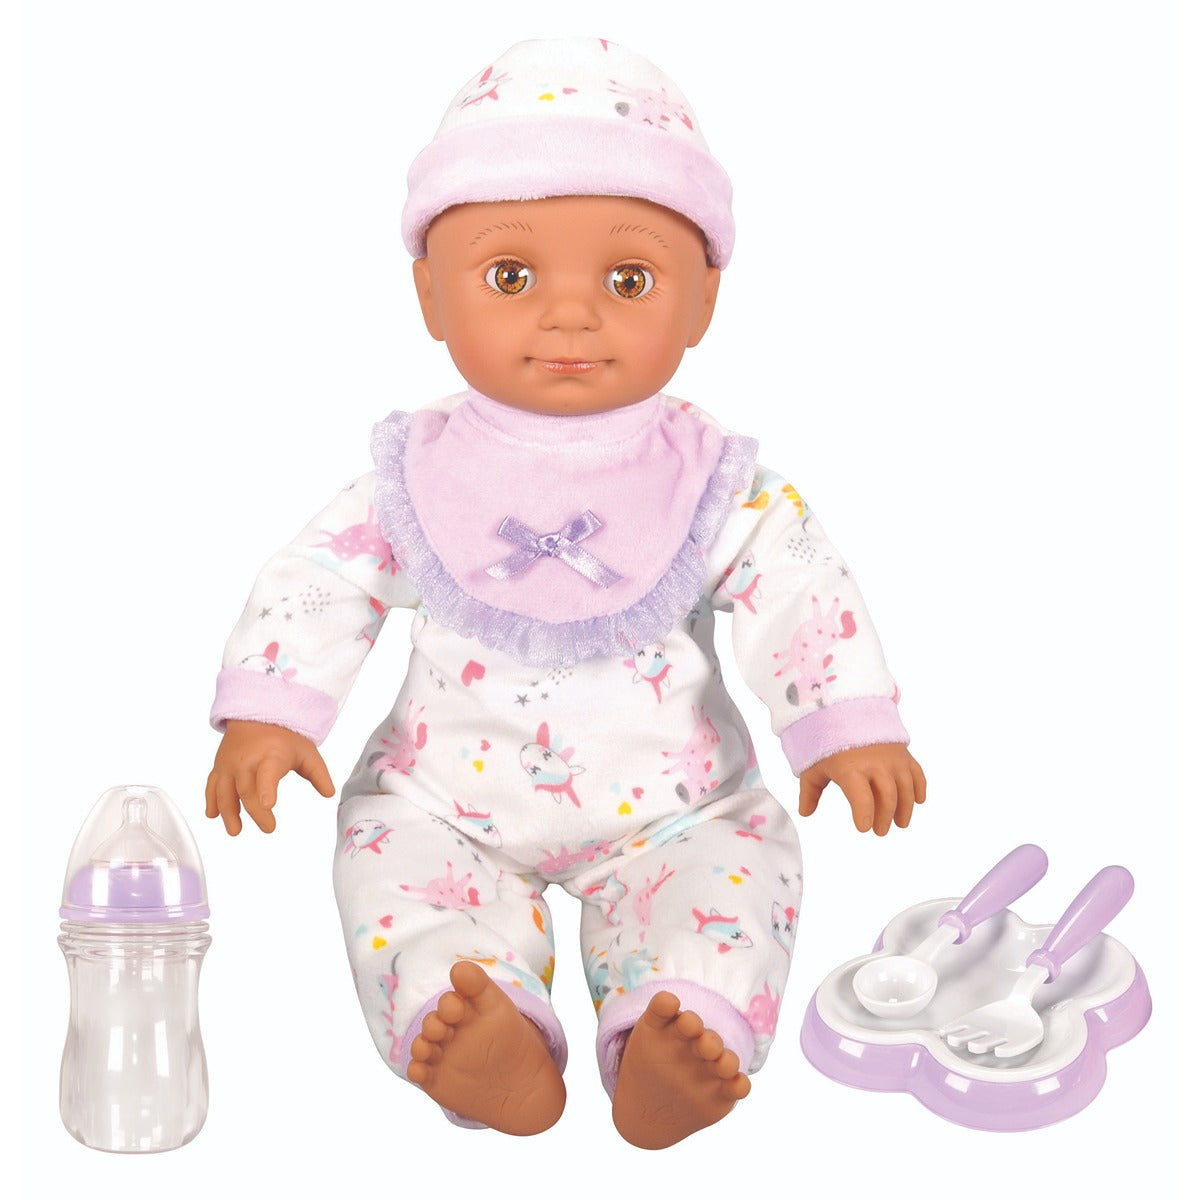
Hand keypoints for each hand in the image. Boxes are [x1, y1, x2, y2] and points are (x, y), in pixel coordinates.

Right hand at [205, 719, 335, 835]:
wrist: (257, 715)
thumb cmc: (284, 737)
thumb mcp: (306, 752)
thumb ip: (318, 774)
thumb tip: (329, 794)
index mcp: (271, 755)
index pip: (267, 773)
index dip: (267, 789)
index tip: (269, 805)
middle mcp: (246, 760)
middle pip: (246, 788)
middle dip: (255, 811)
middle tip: (269, 828)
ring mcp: (229, 764)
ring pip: (224, 790)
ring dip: (228, 812)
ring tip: (235, 831)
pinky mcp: (219, 767)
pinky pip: (211, 785)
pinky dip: (211, 800)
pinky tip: (213, 815)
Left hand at [798, 743, 925, 835]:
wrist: (845, 710)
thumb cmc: (826, 742)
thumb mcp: (813, 767)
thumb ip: (810, 792)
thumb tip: (805, 813)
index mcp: (850, 768)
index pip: (862, 798)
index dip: (865, 815)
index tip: (864, 828)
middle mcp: (875, 763)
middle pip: (887, 796)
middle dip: (885, 816)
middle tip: (880, 831)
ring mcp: (892, 757)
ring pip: (906, 788)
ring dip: (905, 808)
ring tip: (900, 823)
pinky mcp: (903, 753)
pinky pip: (917, 773)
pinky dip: (920, 788)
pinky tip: (918, 801)